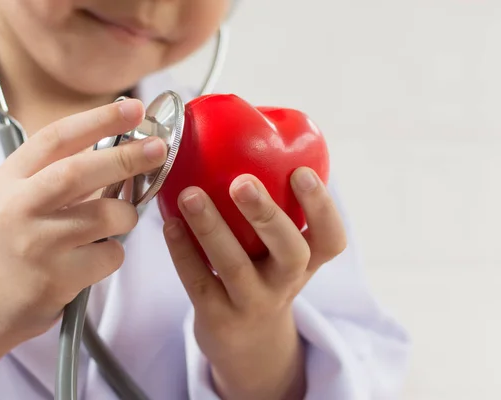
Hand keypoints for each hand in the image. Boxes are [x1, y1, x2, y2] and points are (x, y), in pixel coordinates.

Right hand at [0, 99, 167, 339]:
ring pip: (106, 216)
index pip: (57, 137)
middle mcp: (20, 206)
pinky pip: (110, 255)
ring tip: (118, 220)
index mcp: (12, 177)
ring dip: (126, 215)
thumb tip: (127, 143)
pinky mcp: (57, 277)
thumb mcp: (25, 194)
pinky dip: (115, 252)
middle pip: (78, 171)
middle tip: (158, 148)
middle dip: (125, 157)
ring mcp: (38, 243)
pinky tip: (96, 256)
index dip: (99, 119)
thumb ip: (64, 168)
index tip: (133, 108)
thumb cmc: (19, 238)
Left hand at [163, 167, 346, 399]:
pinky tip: (169, 223)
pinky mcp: (219, 318)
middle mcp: (286, 283)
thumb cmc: (262, 276)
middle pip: (290, 252)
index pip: (331, 238)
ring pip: (236, 267)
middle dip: (267, 215)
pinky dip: (183, 251)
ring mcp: (253, 304)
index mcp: (307, 262)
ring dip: (212, 228)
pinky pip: (199, 282)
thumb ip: (273, 213)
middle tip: (242, 183)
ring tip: (190, 195)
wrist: (248, 344)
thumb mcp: (279, 254)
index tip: (301, 172)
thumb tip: (246, 142)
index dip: (321, 206)